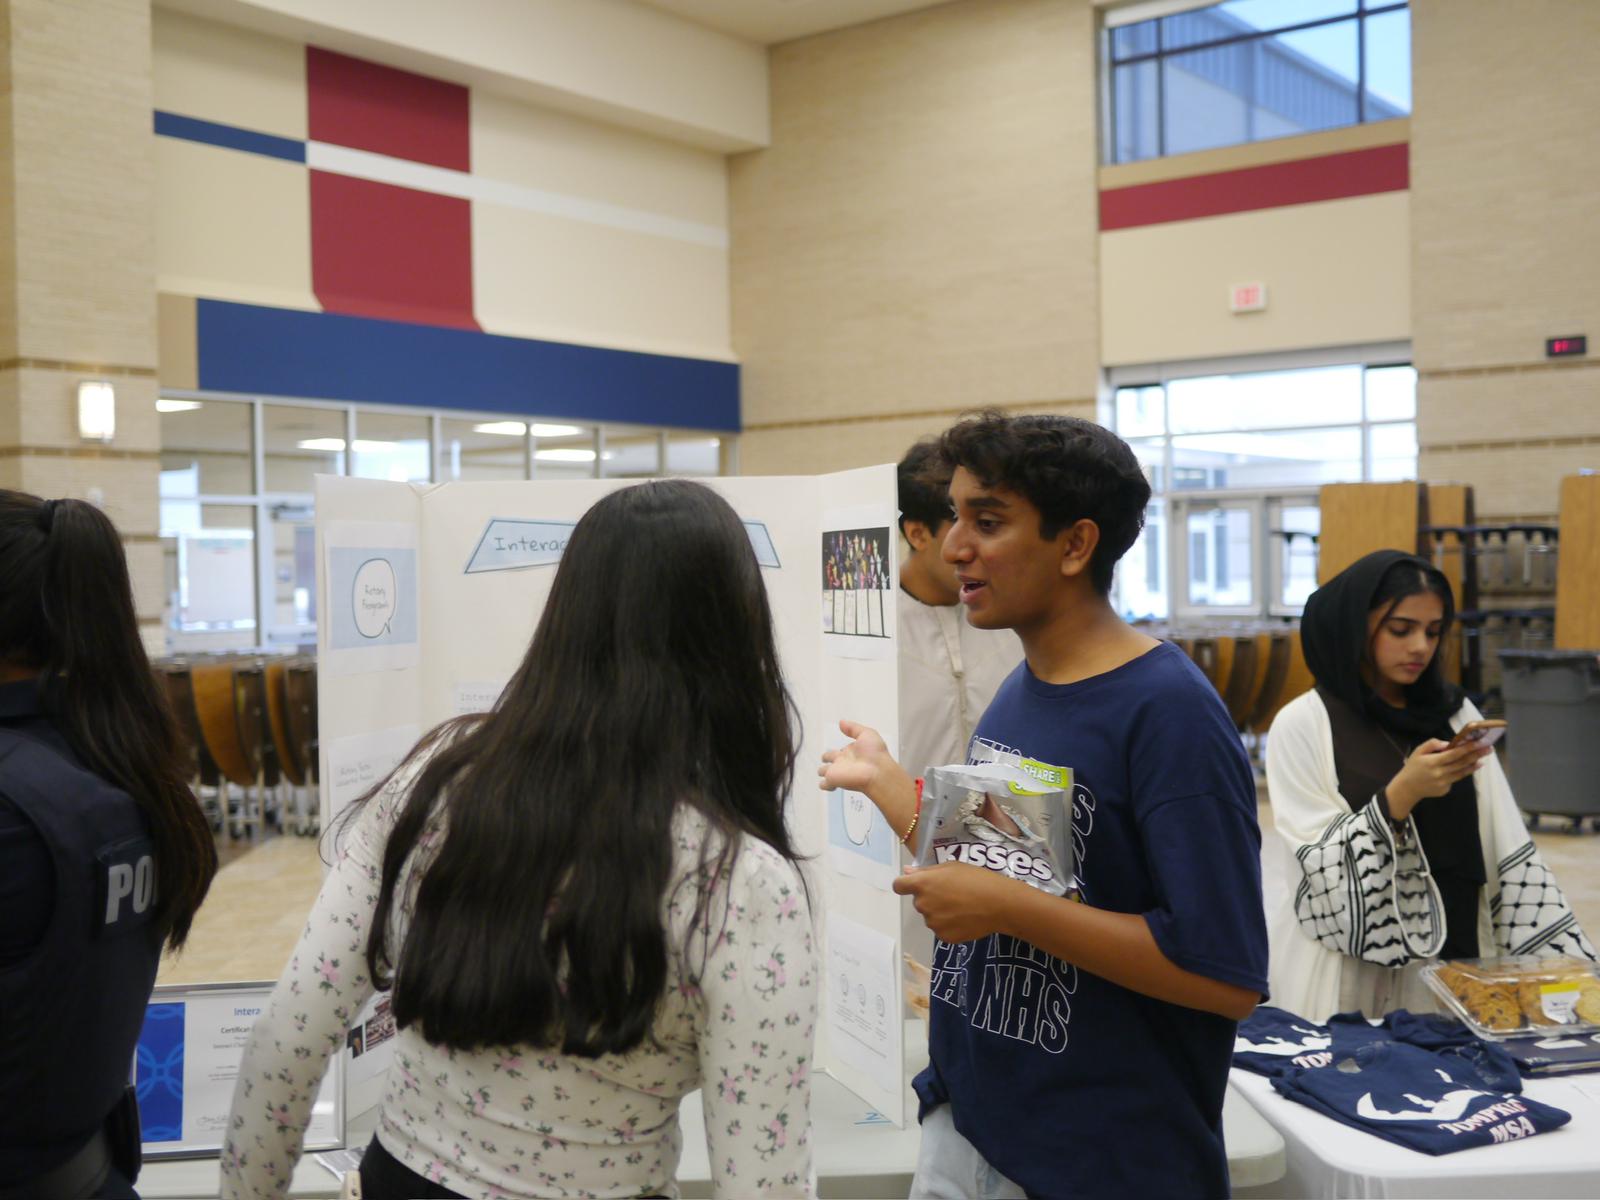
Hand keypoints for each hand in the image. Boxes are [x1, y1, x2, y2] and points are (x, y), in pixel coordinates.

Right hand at [818, 719, 908, 801]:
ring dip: (823, 771)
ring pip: (825, 771)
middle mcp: (843, 761)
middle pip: (830, 758)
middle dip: (827, 757)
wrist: (877, 773)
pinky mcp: (833, 781)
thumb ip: (853, 728)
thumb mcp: (867, 734)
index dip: (841, 749)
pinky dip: (824, 785)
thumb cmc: (875, 754)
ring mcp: (837, 772)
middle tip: (826, 757)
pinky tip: (826, 784)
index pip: (841, 749)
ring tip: (823, 771)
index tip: (841, 749)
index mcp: (850, 751)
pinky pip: (824, 785)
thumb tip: (841, 722)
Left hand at [892, 862, 1023, 942]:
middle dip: (930, 898)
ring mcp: (932, 923)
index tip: (916, 885)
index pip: (899, 885)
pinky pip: (941, 929)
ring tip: (962, 907)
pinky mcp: (943, 937)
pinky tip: (965, 919)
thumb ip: (926, 871)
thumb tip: (907, 873)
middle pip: (919, 901)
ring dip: (940, 912)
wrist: (998, 903)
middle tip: (952, 894)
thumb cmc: (976, 879)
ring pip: (931, 916)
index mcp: (922, 884)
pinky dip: (949, 925)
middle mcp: (922, 904)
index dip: (905, 885)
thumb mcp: (952, 867)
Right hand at [1386, 737, 1491, 819]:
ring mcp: (1444, 783)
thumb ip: (1432, 744)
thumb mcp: (1418, 751)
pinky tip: (1467, 767)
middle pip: (1462, 763)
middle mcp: (1440, 773)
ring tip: (1483, 758)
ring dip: (1474, 764)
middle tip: (1488, 748)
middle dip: (1476, 755)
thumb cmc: (1412, 767)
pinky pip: (1456, 779)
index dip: (1468, 748)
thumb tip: (1449, 744)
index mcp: (1433, 762)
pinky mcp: (1446, 790)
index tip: (1479, 743)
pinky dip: (1462, 772)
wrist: (1407, 788)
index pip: (1454, 754)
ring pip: (1462, 772)